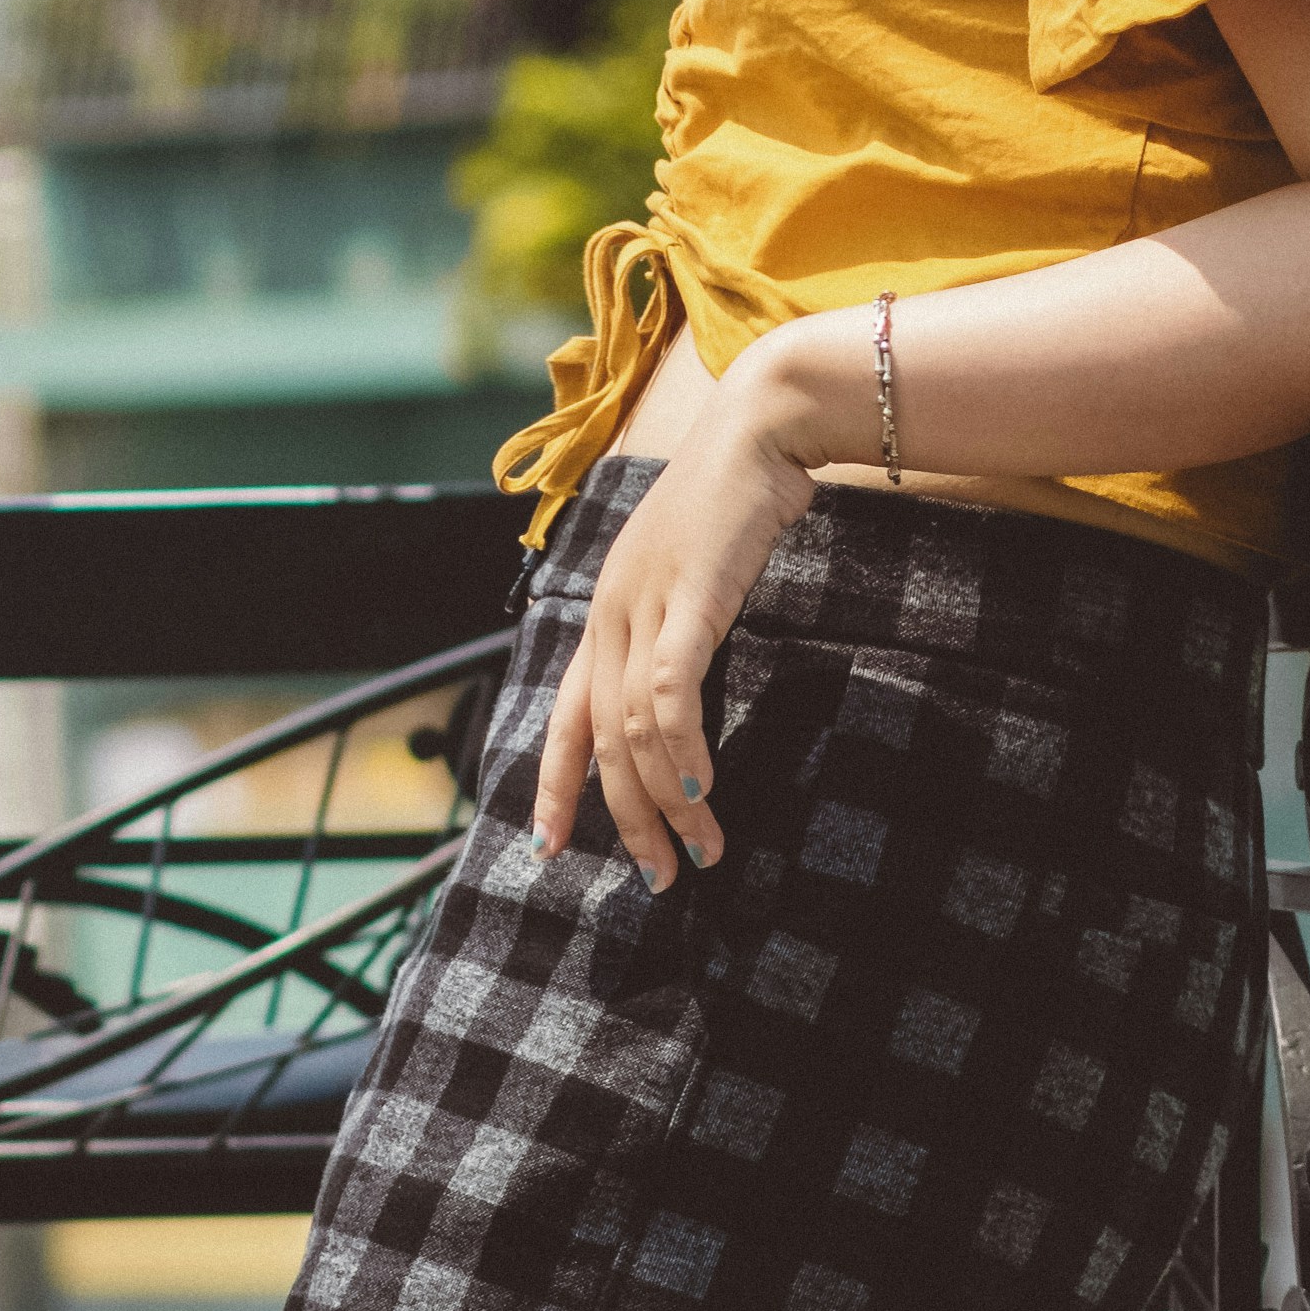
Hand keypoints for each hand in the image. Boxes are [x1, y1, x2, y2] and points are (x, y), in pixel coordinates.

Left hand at [530, 339, 851, 888]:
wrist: (762, 431)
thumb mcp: (692, 573)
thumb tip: (686, 694)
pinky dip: (680, 750)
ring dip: (666, 804)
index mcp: (605, 612)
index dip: (552, 783)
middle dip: (623, 820)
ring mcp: (642, 604)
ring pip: (634, 730)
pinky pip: (671, 694)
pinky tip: (700, 793)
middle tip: (659, 879)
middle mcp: (609, 613)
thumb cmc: (735, 503)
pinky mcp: (687, 599)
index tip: (547, 846)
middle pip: (599, 740)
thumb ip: (679, 627)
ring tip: (702, 852)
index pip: (563, 714)